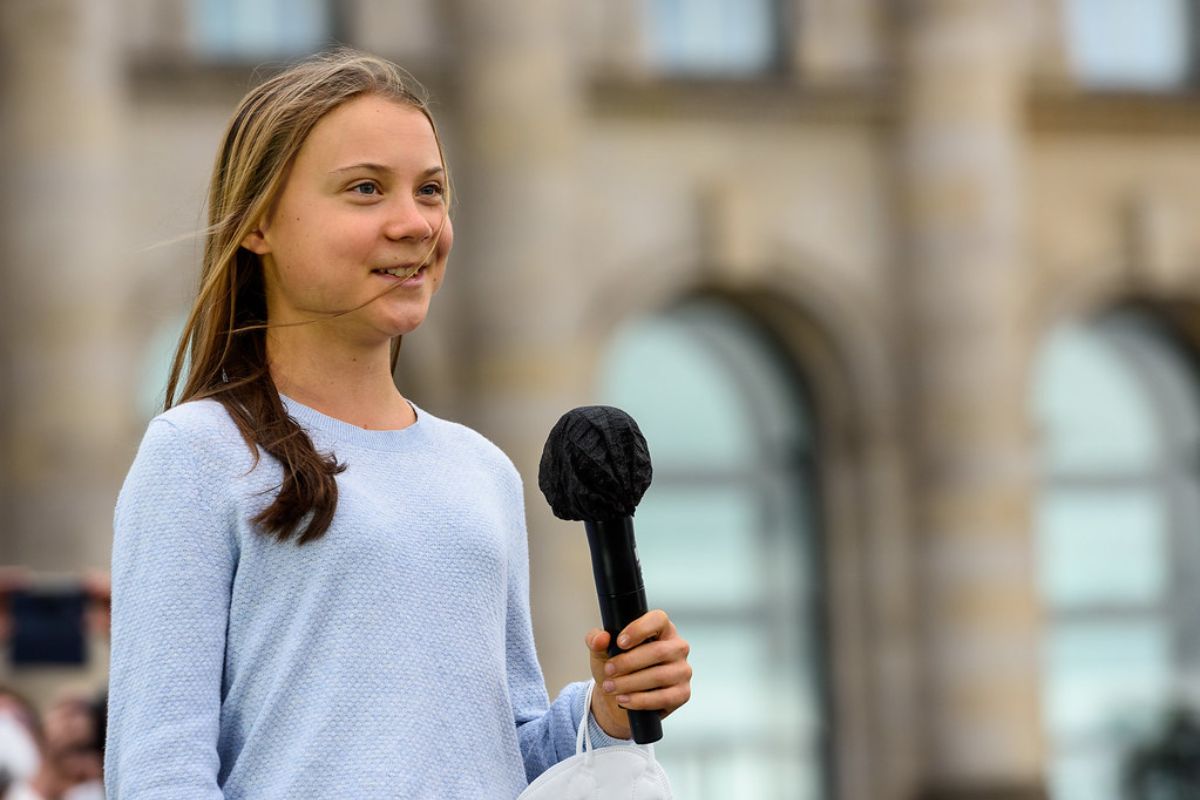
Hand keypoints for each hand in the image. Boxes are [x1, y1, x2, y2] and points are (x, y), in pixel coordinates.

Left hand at [584, 609, 690, 739]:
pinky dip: (640, 700)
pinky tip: (624, 699)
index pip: (659, 620)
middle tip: (608, 670)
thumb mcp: (602, 652)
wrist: (619, 698)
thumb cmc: (616, 669)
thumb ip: (596, 640)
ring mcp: (682, 671)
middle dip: (628, 662)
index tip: (620, 642)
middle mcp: (677, 647)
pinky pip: (664, 697)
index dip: (639, 629)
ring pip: (659, 676)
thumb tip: (601, 638)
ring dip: (630, 683)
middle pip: (658, 651)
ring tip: (610, 687)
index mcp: (662, 629)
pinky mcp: (682, 693)